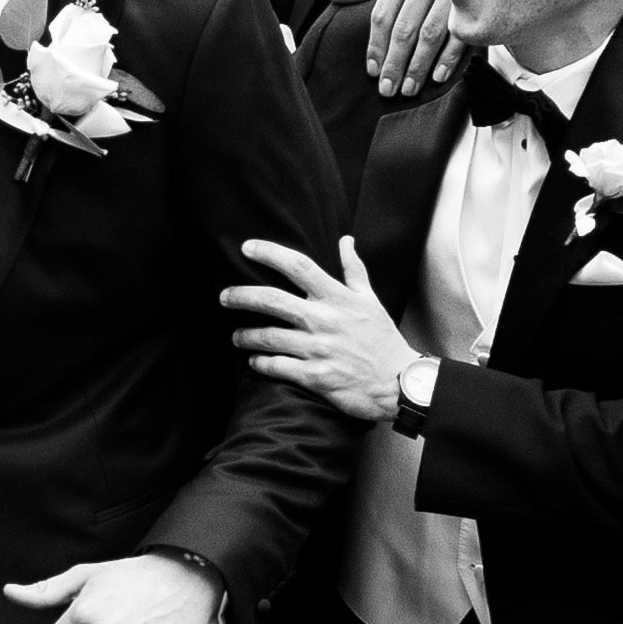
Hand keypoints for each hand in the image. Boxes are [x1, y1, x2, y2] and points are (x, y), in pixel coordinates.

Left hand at [219, 236, 422, 426]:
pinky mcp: (315, 377)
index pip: (299, 266)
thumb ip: (354, 270)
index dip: (270, 253)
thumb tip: (346, 241)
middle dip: (241, 295)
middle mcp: (324, 320)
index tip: (247, 248)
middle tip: (223, 296)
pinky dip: (260, 363)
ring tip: (236, 335)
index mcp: (338, 298)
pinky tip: (253, 360)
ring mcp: (318, 350)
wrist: (398, 383)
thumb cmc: (383, 340)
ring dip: (245, 335)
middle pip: (272, 300)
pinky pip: (277, 367)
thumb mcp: (371, 300)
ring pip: (268, 336)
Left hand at [343, 0, 467, 98]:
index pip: (382, 15)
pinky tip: (437, 77)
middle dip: (395, 63)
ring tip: (409, 89)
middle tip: (388, 89)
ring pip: (429, 35)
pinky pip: (457, 35)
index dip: (375, 46)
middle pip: (404, 29)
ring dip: (418, 66)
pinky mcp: (475, 1)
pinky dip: (447, 58)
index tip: (372, 72)